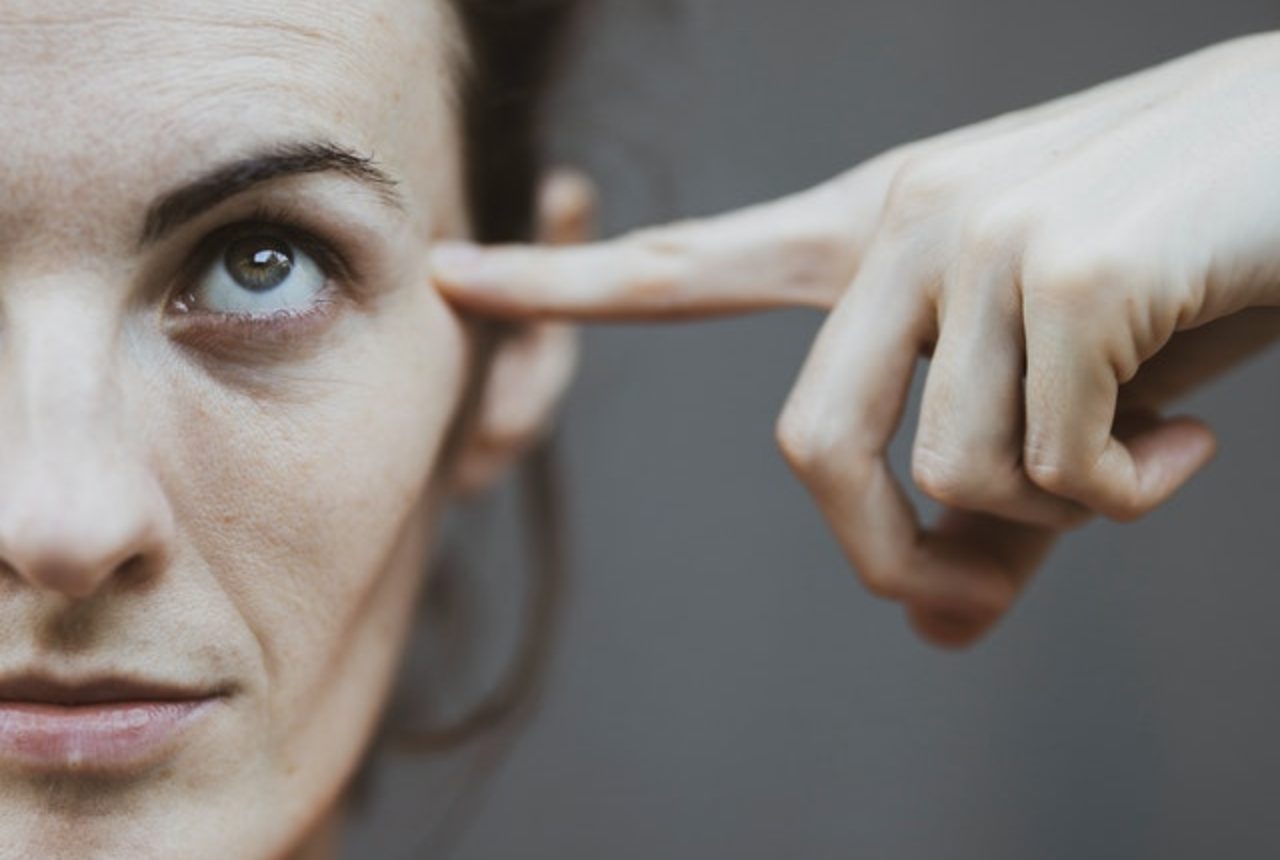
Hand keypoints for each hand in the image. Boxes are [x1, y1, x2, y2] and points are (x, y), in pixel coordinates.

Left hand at [430, 32, 1279, 647]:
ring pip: (953, 476)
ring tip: (1139, 454)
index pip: (685, 262)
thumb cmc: (1179, 265)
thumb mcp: (1060, 389)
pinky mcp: (1064, 271)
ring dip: (1055, 515)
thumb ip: (987, 507)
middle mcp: (903, 221)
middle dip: (889, 554)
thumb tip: (939, 632)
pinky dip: (1126, 497)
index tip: (449, 273)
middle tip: (976, 586)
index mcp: (872, 230)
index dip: (561, 279)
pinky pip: (1053, 472)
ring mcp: (978, 238)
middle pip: (808, 452)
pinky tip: (1185, 436)